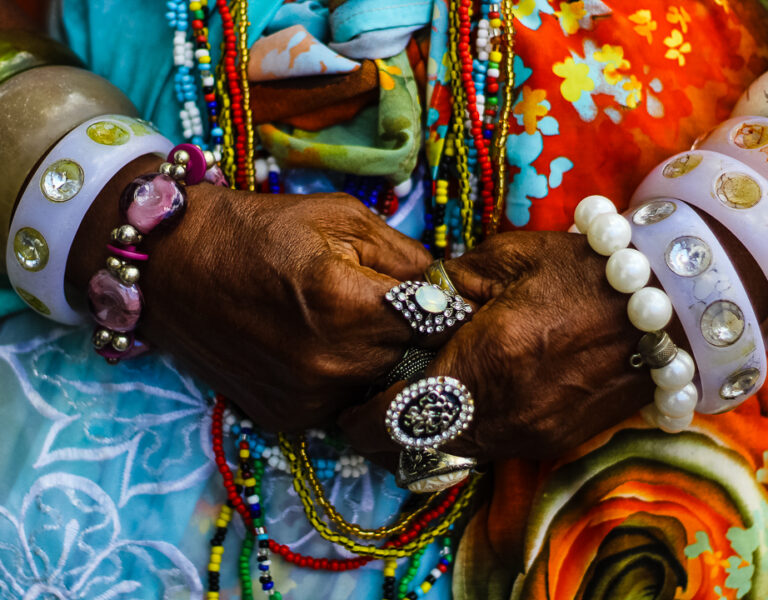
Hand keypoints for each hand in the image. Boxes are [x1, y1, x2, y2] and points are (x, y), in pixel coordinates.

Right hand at [68, 156, 431, 429]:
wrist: (175, 266)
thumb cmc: (261, 231)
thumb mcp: (342, 218)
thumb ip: (408, 255)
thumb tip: (451, 288)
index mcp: (348, 304)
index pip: (440, 323)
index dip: (446, 308)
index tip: (443, 300)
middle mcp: (331, 363)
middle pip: (415, 360)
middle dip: (415, 335)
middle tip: (394, 309)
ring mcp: (308, 398)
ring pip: (381, 386)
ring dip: (381, 361)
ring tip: (352, 326)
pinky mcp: (288, 419)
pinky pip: (344, 403)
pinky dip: (344, 380)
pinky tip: (320, 349)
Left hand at [339, 231, 656, 461]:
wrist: (666, 306)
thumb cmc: (581, 272)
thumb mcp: (506, 258)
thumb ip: (447, 284)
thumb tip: (412, 299)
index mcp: (483, 362)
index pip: (398, 415)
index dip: (362, 420)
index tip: (349, 406)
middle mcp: (503, 412)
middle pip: (418, 448)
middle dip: (386, 435)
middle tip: (374, 406)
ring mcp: (531, 434)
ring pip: (452, 455)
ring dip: (426, 437)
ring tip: (417, 401)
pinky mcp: (555, 442)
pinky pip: (490, 450)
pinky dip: (465, 435)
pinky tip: (468, 401)